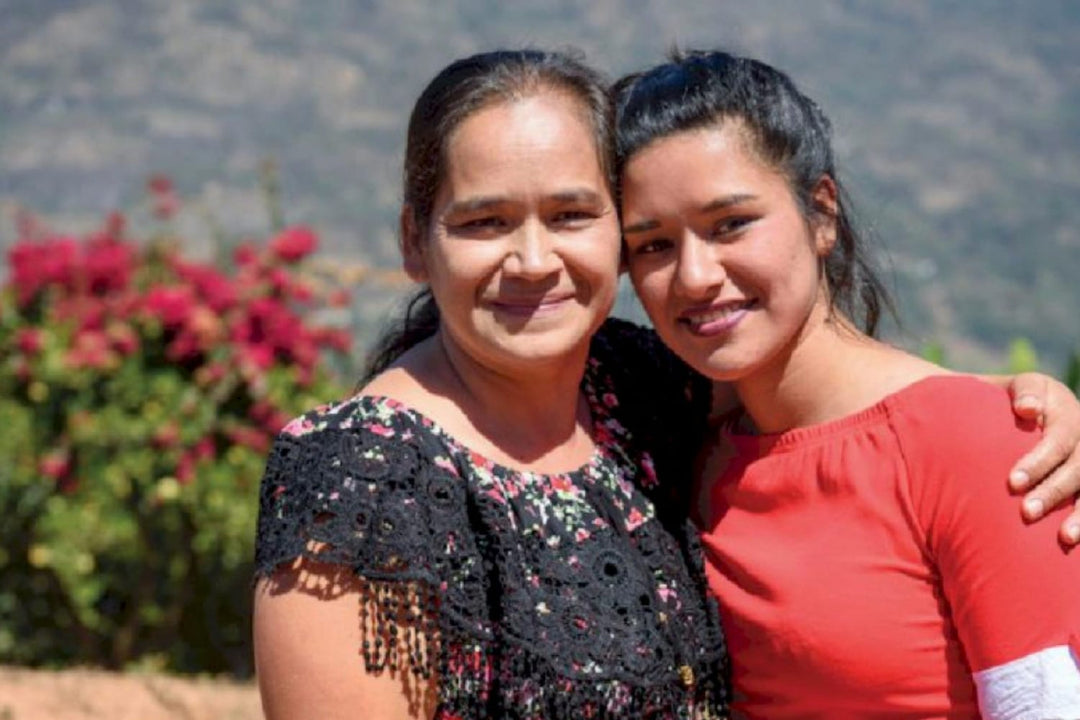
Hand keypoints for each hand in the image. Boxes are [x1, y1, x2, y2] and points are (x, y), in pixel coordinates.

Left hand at [1005, 373, 1079, 545]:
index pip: (1058, 439)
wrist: (1021, 407)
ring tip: (1064, 537)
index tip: (1013, 483)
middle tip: (1027, 512)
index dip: (1039, 462)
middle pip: (1079, 466)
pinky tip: (1075, 540)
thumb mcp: (1017, 388)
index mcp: (1065, 409)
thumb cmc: (1010, 400)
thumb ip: (1023, 394)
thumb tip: (1028, 408)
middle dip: (1054, 491)